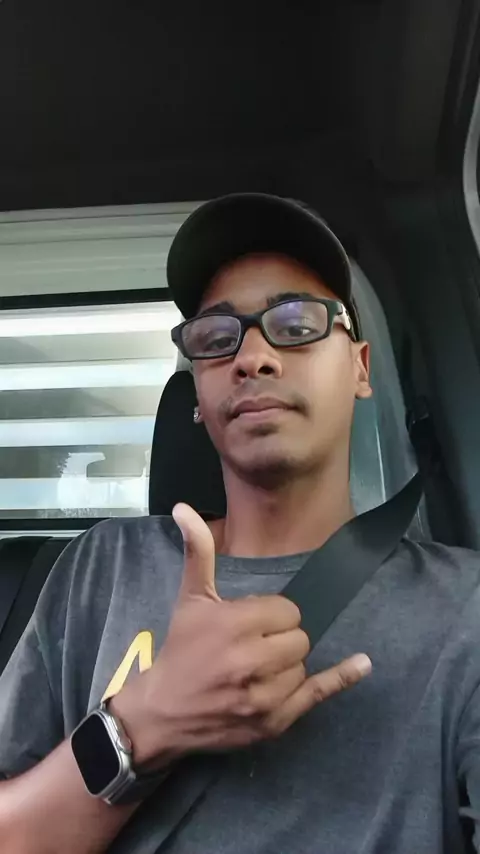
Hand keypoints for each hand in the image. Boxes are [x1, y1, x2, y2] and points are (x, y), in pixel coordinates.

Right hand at [111, 504, 371, 769]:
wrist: (162, 713)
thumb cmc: (180, 651)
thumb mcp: (189, 599)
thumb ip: (198, 552)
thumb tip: (184, 508)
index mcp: (233, 624)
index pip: (286, 610)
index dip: (270, 615)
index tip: (250, 624)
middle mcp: (250, 660)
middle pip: (299, 637)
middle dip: (280, 638)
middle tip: (254, 646)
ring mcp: (264, 696)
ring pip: (303, 664)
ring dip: (287, 664)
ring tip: (259, 669)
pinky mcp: (273, 723)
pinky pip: (317, 693)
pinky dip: (341, 678)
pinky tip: (362, 664)